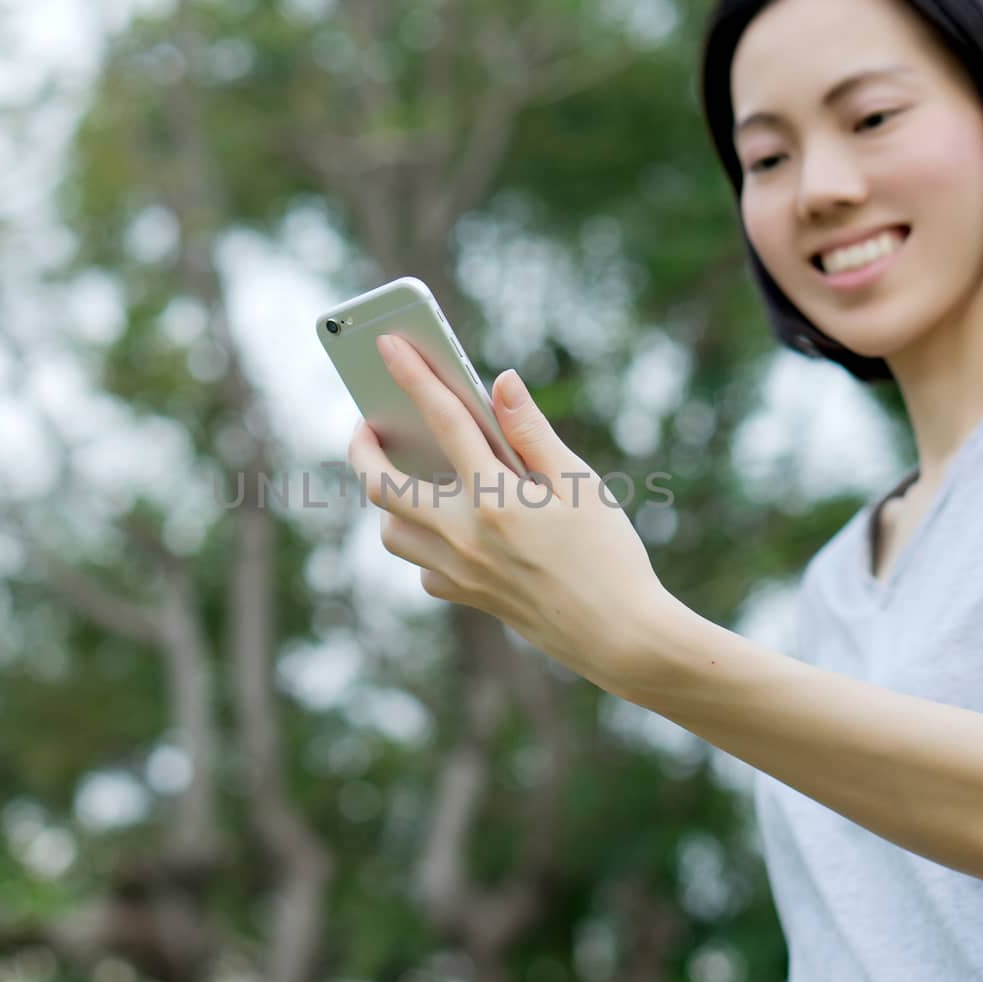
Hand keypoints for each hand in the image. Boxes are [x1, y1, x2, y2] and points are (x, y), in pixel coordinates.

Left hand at [345, 333, 673, 691]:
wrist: (620, 638)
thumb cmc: (610, 555)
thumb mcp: (580, 484)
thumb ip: (532, 431)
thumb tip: (501, 380)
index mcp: (496, 499)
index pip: (444, 420)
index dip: (414, 375)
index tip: (388, 343)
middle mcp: (465, 537)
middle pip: (382, 487)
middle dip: (362, 449)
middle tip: (367, 423)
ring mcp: (460, 573)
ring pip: (392, 532)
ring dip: (389, 499)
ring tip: (405, 472)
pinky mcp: (468, 599)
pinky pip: (424, 568)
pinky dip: (425, 542)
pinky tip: (450, 526)